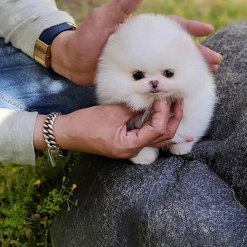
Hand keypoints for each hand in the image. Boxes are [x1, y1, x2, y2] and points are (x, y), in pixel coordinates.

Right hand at [34, 99, 183, 158]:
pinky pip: (149, 135)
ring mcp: (132, 147)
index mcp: (130, 146)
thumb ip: (134, 106)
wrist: (68, 133)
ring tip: (176, 106)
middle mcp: (134, 150)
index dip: (163, 113)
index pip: (157, 130)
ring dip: (169, 122)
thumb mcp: (112, 112)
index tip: (162, 97)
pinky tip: (168, 120)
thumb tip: (152, 96)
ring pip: (159, 138)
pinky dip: (159, 126)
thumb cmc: (86, 124)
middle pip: (163, 137)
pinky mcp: (129, 141)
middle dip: (174, 119)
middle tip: (178, 101)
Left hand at [51, 0, 221, 85]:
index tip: (209, 30)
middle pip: (177, 51)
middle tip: (217, 62)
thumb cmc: (85, 36)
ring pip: (171, 67)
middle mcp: (147, 48)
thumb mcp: (101, 18)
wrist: (71, 61)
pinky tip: (182, 92)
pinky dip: (171, 86)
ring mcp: (144, 65)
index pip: (171, 27)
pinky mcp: (138, 79)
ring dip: (189, 72)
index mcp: (143, 31)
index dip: (191, 28)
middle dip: (198, 55)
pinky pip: (158, 82)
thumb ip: (121, 7)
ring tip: (208, 78)